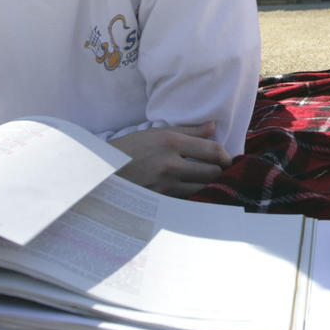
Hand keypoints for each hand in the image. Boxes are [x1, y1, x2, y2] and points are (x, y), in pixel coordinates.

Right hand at [110, 122, 232, 196]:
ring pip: (203, 188)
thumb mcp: (156, 133)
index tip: (226, 158)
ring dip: (208, 185)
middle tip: (219, 170)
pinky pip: (188, 200)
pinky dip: (194, 195)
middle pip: (213, 172)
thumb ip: (188, 131)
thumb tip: (214, 126)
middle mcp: (170, 164)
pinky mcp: (161, 202)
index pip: (213, 150)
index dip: (226, 156)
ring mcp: (165, 186)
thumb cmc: (130, 149)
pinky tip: (192, 190)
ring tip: (207, 180)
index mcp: (170, 142)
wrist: (102, 172)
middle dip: (219, 171)